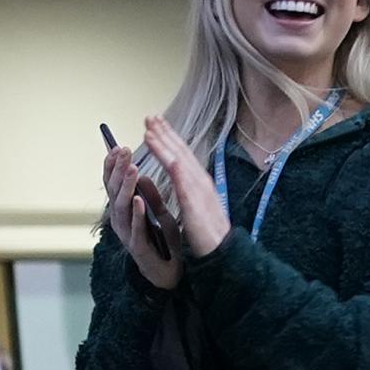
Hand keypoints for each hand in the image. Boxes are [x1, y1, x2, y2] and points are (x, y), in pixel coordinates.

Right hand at [101, 139, 180, 290]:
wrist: (169, 274)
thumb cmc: (162, 244)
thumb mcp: (158, 213)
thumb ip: (149, 195)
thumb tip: (140, 173)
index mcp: (125, 211)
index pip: (114, 184)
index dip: (112, 166)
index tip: (115, 147)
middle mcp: (121, 221)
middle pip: (115, 191)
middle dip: (118, 170)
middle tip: (122, 149)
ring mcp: (128, 234)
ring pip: (123, 207)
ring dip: (127, 186)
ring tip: (132, 168)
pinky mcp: (139, 247)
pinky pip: (135, 228)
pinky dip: (136, 213)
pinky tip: (138, 199)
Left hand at [141, 116, 230, 258]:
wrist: (221, 252)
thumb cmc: (206, 233)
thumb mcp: (191, 206)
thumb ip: (180, 190)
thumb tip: (166, 178)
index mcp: (198, 183)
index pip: (181, 155)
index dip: (168, 139)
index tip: (155, 125)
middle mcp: (200, 181)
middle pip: (181, 151)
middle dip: (165, 133)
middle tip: (150, 116)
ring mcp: (199, 189)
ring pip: (180, 160)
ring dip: (164, 143)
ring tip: (149, 128)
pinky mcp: (196, 201)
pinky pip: (183, 179)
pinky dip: (172, 163)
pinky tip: (163, 154)